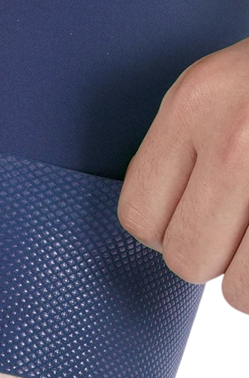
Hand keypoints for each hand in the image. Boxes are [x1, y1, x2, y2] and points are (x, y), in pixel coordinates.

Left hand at [117, 38, 248, 312]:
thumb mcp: (215, 86)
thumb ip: (181, 145)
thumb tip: (156, 225)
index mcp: (193, 105)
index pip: (138, 214)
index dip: (163, 229)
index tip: (190, 218)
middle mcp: (235, 139)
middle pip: (186, 257)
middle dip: (210, 256)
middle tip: (237, 230)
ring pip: (239, 291)